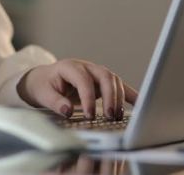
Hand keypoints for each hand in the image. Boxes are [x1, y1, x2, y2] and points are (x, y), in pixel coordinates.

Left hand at [17, 59, 137, 120]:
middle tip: (109, 116)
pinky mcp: (101, 82)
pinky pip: (118, 86)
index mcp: (70, 67)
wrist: (43, 79)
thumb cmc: (43, 85)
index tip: (89, 115)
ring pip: (113, 80)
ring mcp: (95, 73)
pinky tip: (140, 104)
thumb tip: (67, 111)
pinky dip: (130, 94)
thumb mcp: (42, 94)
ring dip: (119, 98)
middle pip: (104, 76)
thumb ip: (54, 102)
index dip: (88, 97)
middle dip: (110, 96)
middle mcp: (85, 67)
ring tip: (117, 117)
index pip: (84, 79)